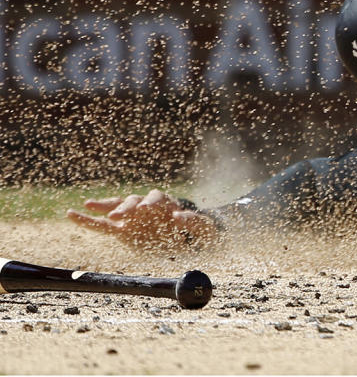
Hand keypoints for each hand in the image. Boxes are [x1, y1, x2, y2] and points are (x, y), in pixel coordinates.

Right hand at [67, 190, 218, 249]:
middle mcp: (146, 206)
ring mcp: (133, 217)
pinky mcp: (122, 230)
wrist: (189, 239)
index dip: (151, 202)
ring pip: (116, 208)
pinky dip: (88, 220)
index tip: (146, 208)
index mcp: (166, 203)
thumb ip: (194, 222)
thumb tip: (179, 216)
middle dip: (127, 206)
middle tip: (120, 214)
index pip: (157, 198)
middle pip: (134, 201)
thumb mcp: (204, 228)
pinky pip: (103, 225)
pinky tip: (71, 214)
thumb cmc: (198, 231)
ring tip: (89, 205)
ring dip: (105, 206)